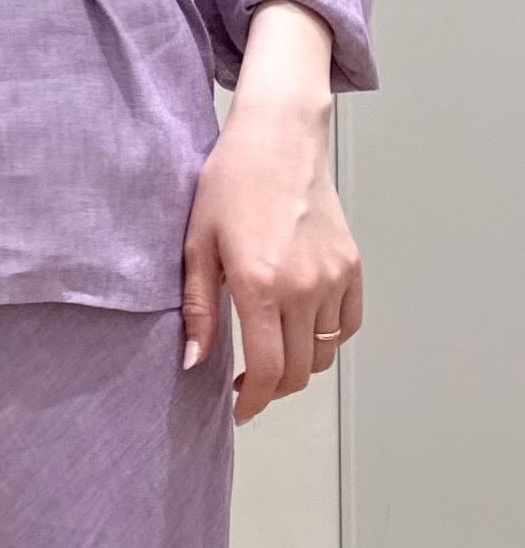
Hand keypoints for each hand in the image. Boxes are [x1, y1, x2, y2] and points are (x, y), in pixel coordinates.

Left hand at [180, 89, 362, 425]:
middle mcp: (305, 286)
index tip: (238, 409)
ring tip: (270, 354)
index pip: (268, 371)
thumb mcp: (196, 244)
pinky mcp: (352, 265)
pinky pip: (347, 325)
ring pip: (324, 352)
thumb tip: (195, 362)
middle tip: (247, 386)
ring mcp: (334, 277)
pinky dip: (328, 339)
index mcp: (261, 284)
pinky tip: (300, 330)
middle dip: (272, 390)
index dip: (252, 401)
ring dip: (298, 365)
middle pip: (299, 371)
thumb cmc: (230, 182)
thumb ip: (199, 309)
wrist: (277, 138)